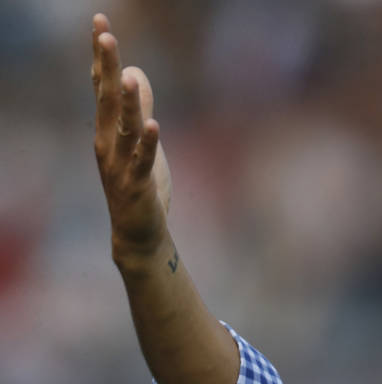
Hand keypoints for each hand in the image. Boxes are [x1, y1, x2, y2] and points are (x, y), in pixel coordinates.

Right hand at [92, 13, 171, 267]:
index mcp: (108, 130)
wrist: (138, 233)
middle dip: (107, 66)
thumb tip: (136, 74)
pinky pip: (142, 161)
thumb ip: (139, 108)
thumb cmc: (139, 184)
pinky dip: (148, 143)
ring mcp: (120, 165)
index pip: (103, 86)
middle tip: (105, 34)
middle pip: (108, 98)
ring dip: (129, 103)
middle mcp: (108, 143)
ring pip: (124, 128)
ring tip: (131, 76)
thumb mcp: (141, 141)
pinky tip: (153, 125)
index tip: (100, 23)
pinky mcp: (137, 186)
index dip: (102, 56)